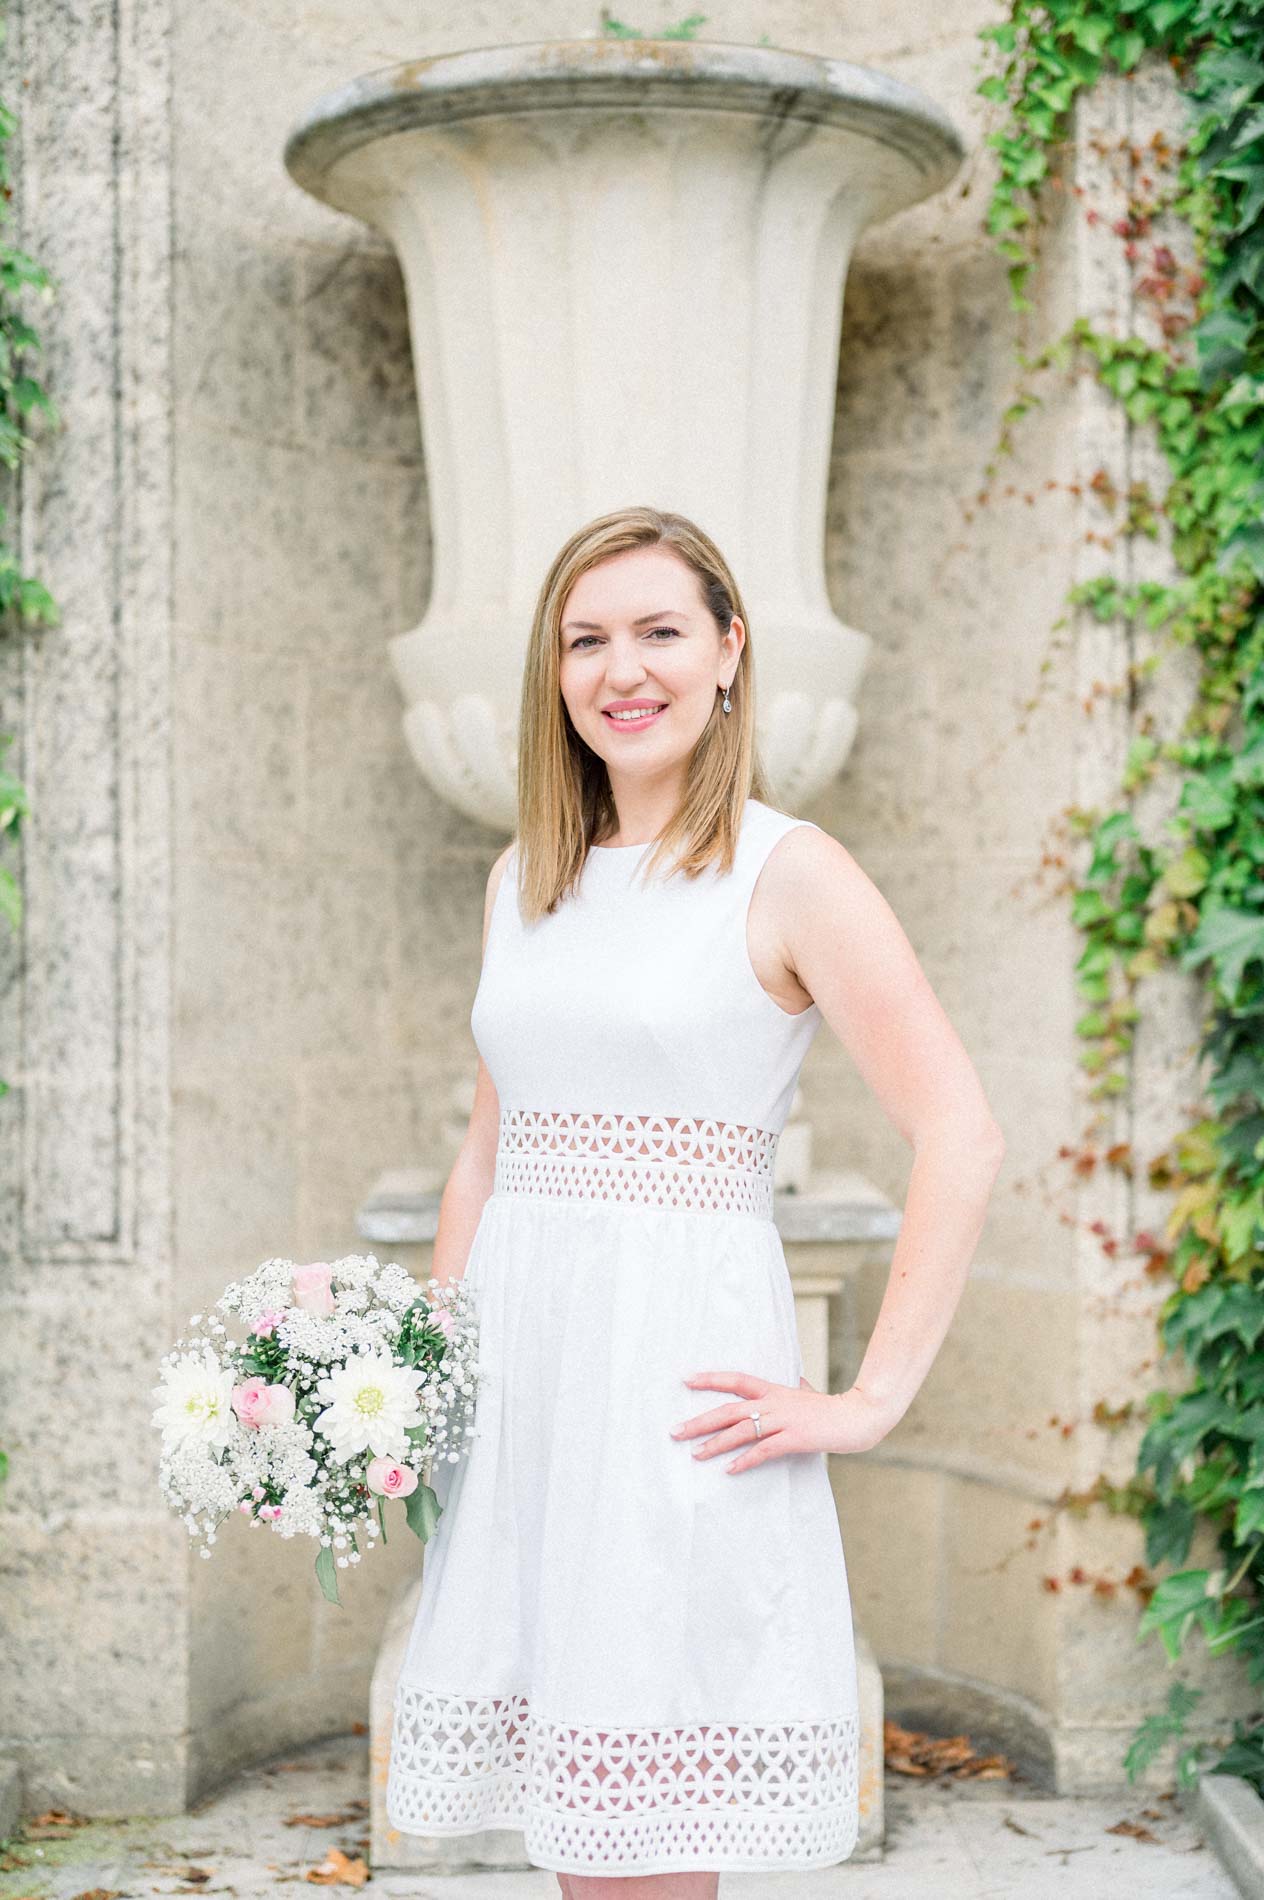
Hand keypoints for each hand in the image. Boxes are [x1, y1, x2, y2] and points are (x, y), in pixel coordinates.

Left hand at [671, 1369, 895, 1471]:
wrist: (858, 1416)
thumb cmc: (832, 1407)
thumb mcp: (809, 1392)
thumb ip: (797, 1386)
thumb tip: (797, 1380)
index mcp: (775, 1390)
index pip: (736, 1380)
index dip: (711, 1379)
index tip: (686, 1380)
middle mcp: (774, 1402)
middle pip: (729, 1410)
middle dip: (700, 1421)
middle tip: (675, 1431)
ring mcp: (784, 1420)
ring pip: (741, 1431)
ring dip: (716, 1444)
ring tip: (695, 1454)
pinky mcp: (794, 1438)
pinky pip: (763, 1450)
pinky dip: (745, 1461)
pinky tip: (729, 1470)